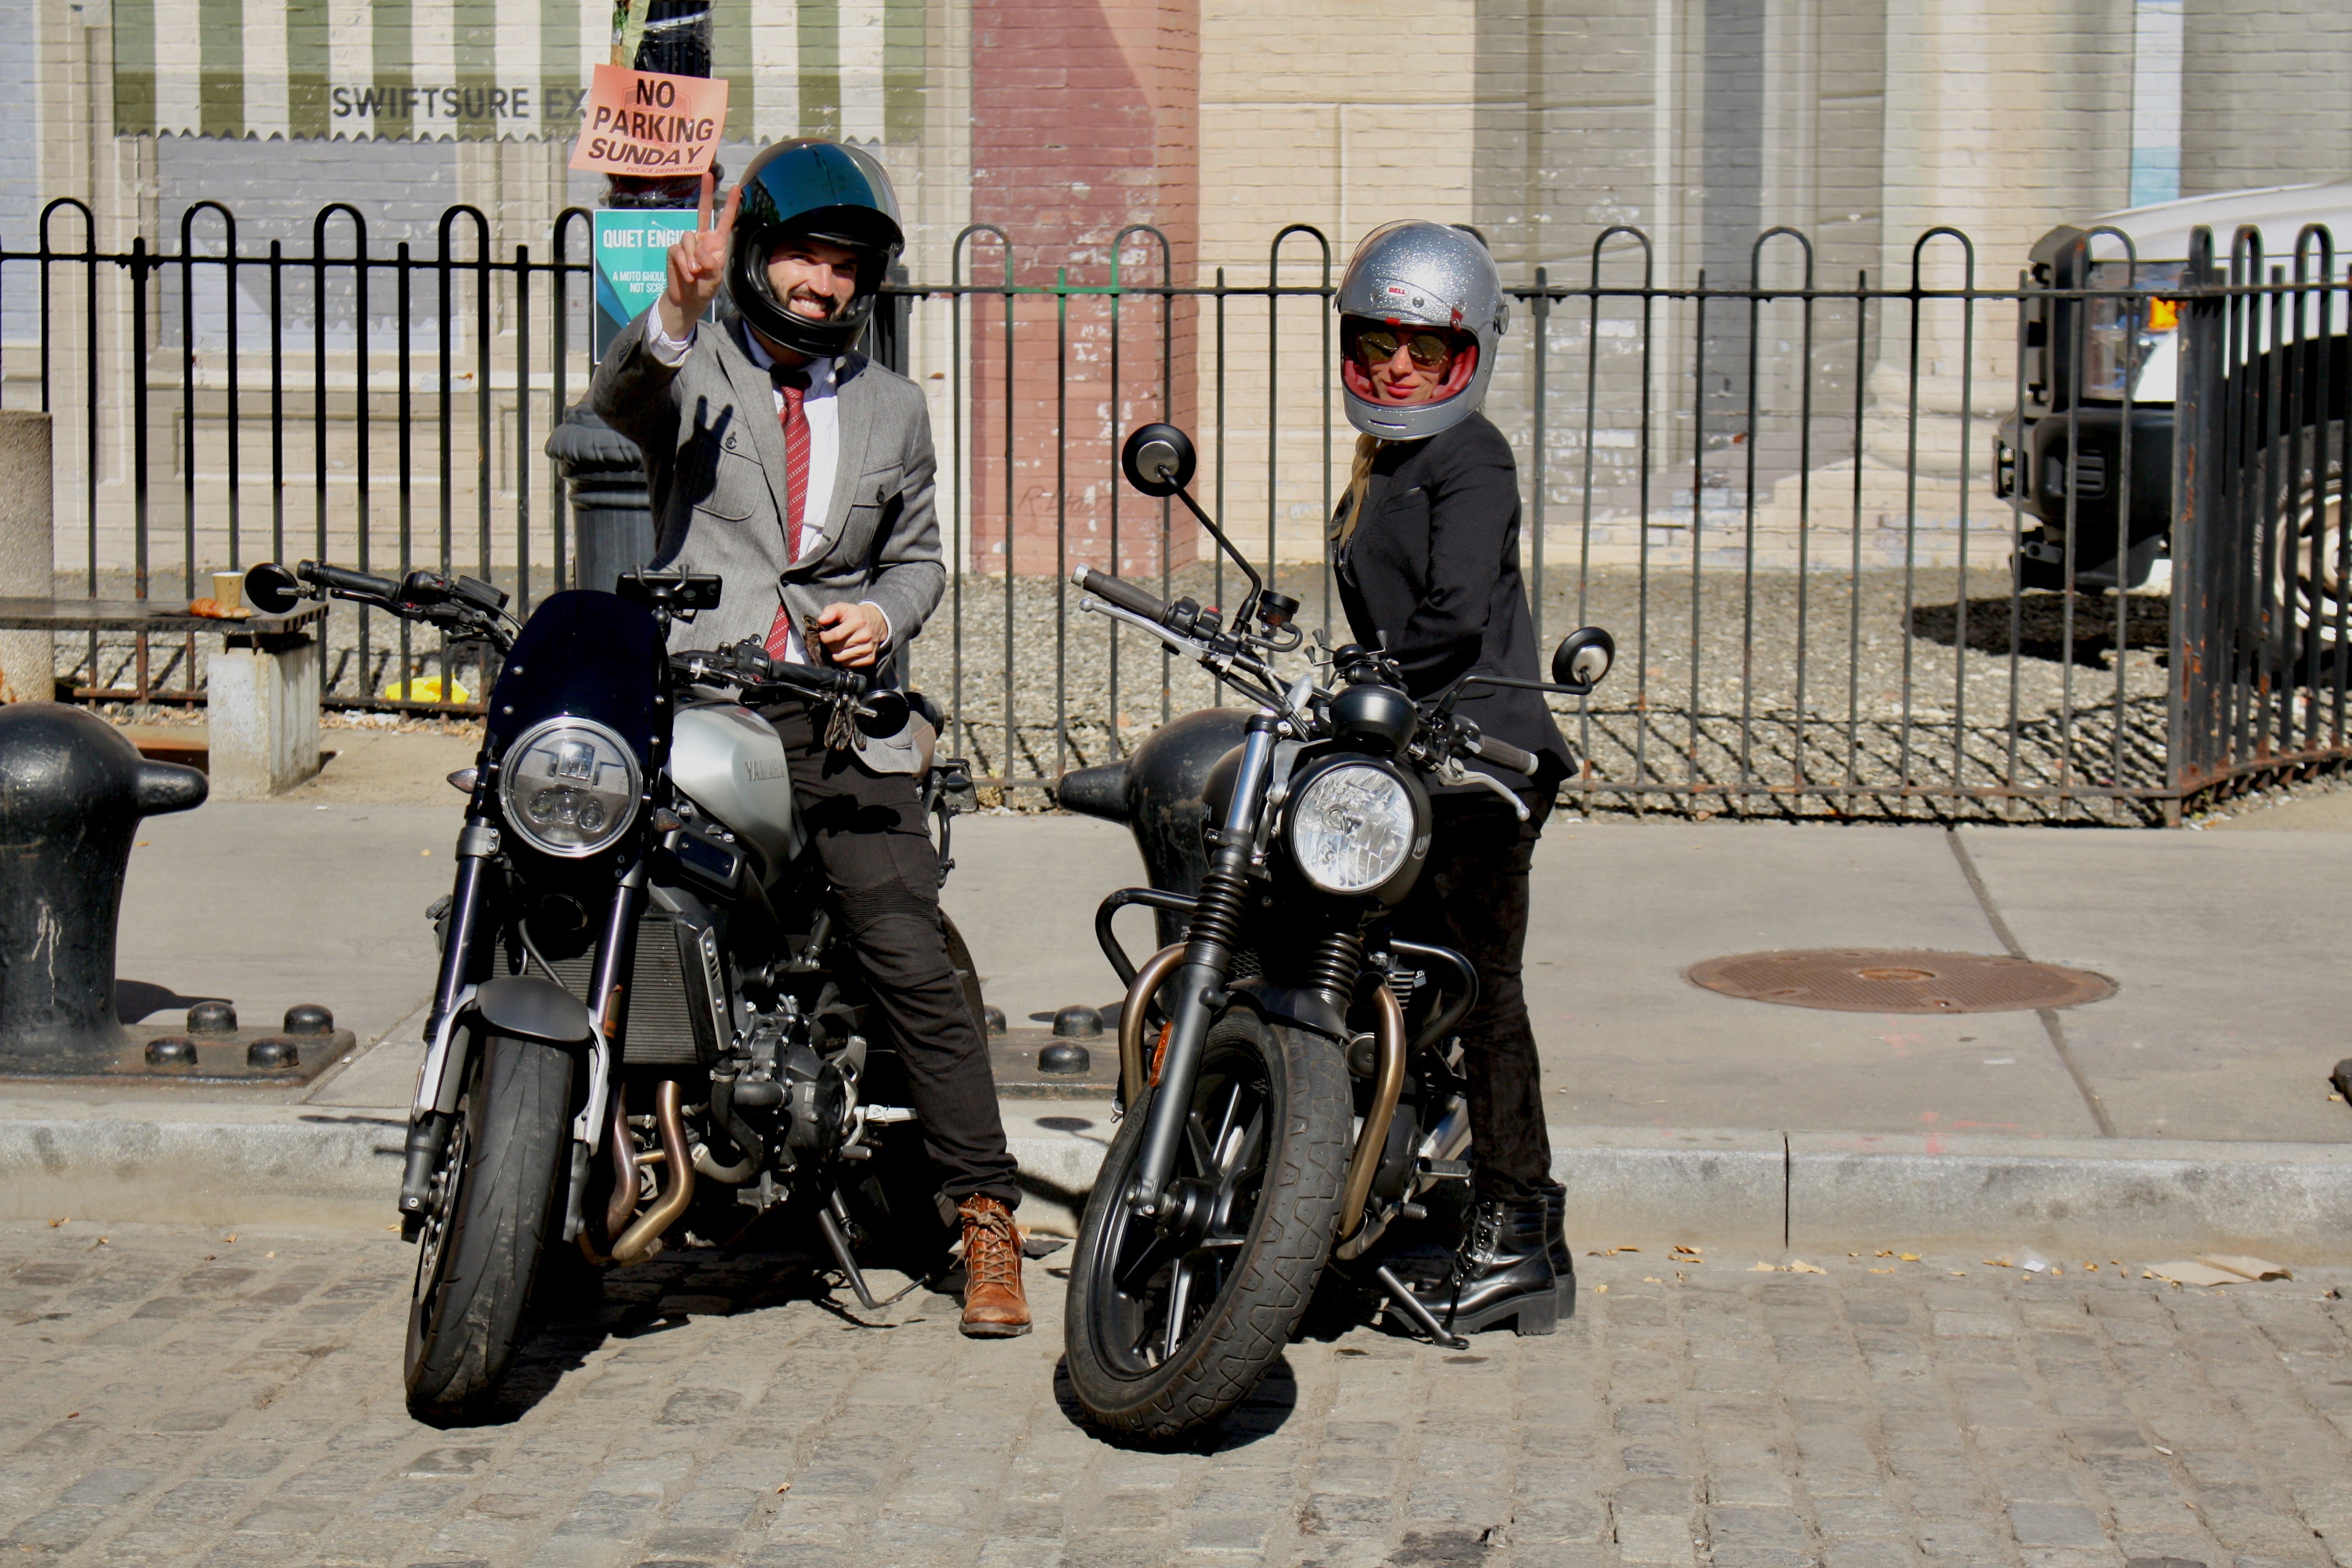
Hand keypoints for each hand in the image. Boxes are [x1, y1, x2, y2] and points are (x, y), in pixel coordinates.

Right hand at [659, 171, 738, 339]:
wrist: (689, 300)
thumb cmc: (705, 287)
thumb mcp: (715, 277)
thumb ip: (711, 263)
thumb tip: (698, 253)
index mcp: (716, 242)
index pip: (724, 220)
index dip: (730, 205)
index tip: (736, 188)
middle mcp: (701, 238)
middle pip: (702, 212)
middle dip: (705, 193)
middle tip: (707, 174)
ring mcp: (687, 243)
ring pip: (689, 238)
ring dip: (693, 257)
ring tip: (695, 272)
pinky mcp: (674, 251)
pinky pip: (678, 250)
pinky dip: (683, 264)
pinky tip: (688, 275)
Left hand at [813, 602, 887, 668]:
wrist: (877, 622)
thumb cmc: (855, 615)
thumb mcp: (843, 608)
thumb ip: (830, 611)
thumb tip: (821, 620)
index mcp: (858, 622)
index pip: (836, 635)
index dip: (824, 637)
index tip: (823, 635)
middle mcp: (865, 636)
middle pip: (836, 648)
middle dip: (828, 645)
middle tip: (830, 640)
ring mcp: (868, 649)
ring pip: (841, 659)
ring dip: (835, 653)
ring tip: (837, 646)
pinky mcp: (870, 659)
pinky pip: (849, 665)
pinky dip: (844, 660)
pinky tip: (845, 652)